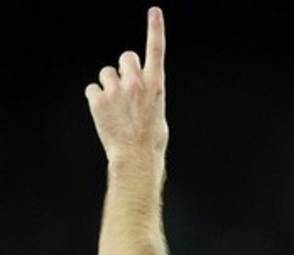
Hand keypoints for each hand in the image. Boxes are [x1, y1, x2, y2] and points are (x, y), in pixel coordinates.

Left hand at [85, 7, 167, 162]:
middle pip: (125, 57)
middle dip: (123, 68)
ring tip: (115, 106)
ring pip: (106, 73)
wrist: (136, 157)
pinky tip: (104, 113)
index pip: (157, 50)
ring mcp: (116, 90)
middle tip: (125, 87)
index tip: (155, 12)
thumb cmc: (151, 138)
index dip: (156, 28)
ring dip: (108, 85)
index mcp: (156, 84)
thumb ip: (148, 92)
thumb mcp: (158, 111)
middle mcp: (136, 82)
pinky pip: (92, 89)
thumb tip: (138, 88)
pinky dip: (96, 99)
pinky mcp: (98, 100)